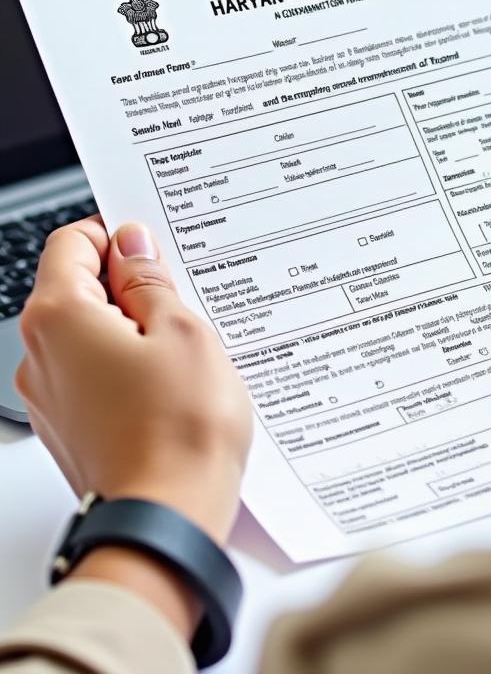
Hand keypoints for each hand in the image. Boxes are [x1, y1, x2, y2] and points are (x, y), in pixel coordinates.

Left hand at [16, 218, 251, 544]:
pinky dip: (129, 368)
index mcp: (59, 319)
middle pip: (76, 289)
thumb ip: (151, 281)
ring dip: (134, 328)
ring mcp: (51, 398)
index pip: (71, 243)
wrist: (168, 519)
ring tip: (186, 349)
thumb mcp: (183, 330)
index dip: (116, 234)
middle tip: (185, 297)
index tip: (154, 243)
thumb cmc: (180, 430)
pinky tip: (173, 384)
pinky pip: (95, 375)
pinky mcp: (70, 429)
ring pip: (89, 335)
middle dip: (129, 285)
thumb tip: (134, 249)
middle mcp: (39, 357)